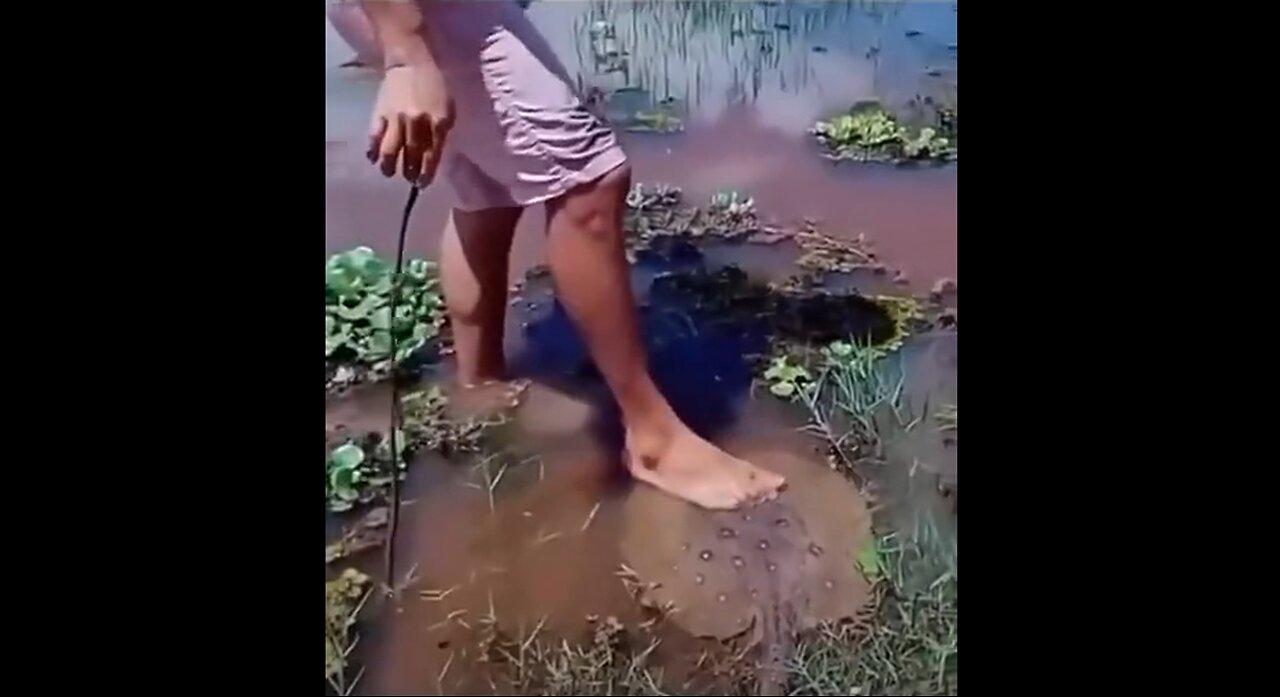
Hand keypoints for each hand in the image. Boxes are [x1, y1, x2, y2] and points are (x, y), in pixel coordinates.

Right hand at [367, 63, 454, 185]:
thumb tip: (434, 157)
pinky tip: (374, 158)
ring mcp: (396, 119)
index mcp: (438, 123)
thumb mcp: (448, 109)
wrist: (412, 61)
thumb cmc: (435, 85)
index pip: (431, 157)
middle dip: (410, 174)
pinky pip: (374, 137)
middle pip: (412, 158)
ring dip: (390, 167)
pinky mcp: (380, 113)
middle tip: (409, 179)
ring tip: (390, 172)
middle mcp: (417, 124)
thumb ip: (442, 133)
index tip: (423, 184)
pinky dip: (373, 150)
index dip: (426, 175)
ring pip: (391, 152)